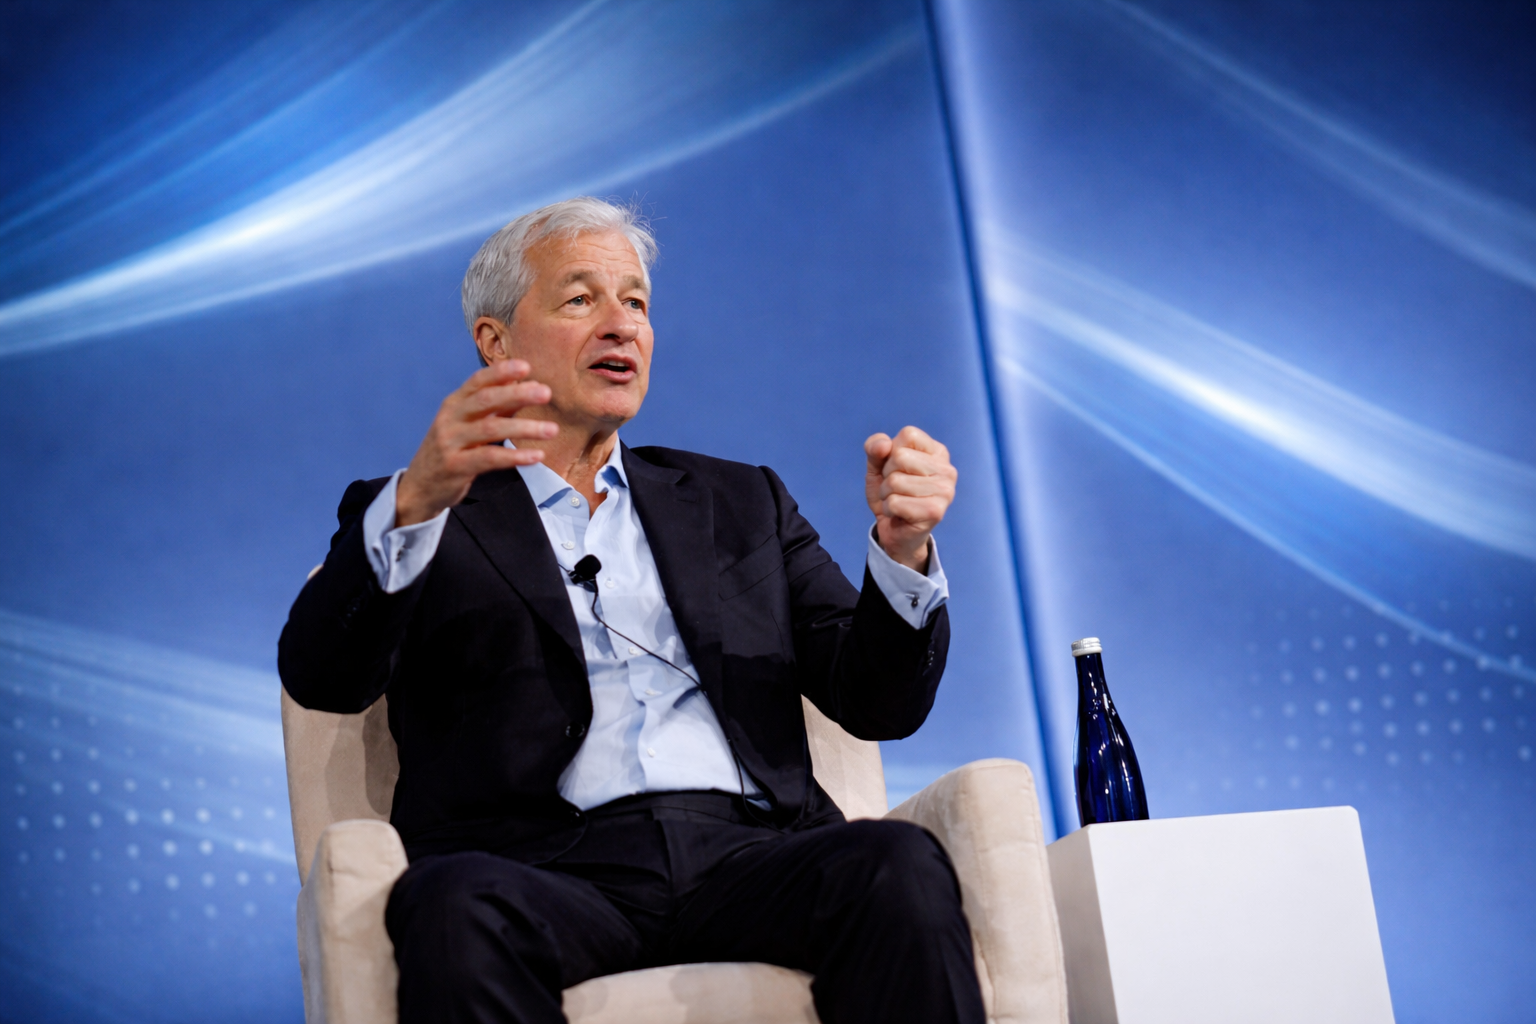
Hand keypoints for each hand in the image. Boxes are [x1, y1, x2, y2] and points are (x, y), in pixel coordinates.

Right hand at [395, 360, 558, 525]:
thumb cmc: (452, 450)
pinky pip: (489, 458)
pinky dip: (514, 456)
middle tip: (546, 393)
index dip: (501, 372)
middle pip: (485, 400)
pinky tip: (536, 456)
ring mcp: (451, 442)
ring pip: (490, 429)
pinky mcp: (456, 466)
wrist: (420, 486)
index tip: (526, 366)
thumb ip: (498, 407)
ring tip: (551, 429)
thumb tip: (529, 386)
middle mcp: (450, 418)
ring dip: (524, 428)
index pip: (478, 381)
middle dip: (516, 394)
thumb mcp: (470, 424)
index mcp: (455, 403)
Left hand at [864, 426, 956, 572]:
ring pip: (895, 481)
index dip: (891, 452)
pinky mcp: (935, 511)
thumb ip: (875, 448)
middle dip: (887, 475)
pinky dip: (888, 508)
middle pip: (900, 457)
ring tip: (897, 501)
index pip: (908, 434)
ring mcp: (945, 491)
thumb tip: (883, 445)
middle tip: (896, 489)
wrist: (894, 530)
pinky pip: (895, 502)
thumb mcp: (877, 466)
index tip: (897, 468)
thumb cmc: (891, 493)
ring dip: (887, 494)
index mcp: (938, 452)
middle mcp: (947, 470)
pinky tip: (899, 514)